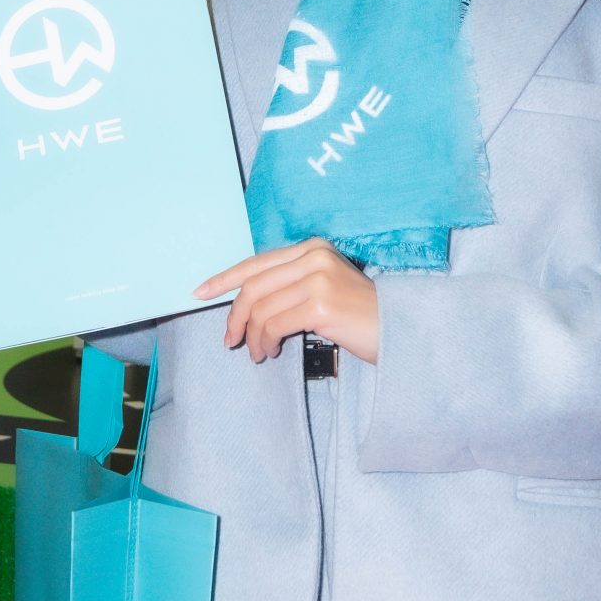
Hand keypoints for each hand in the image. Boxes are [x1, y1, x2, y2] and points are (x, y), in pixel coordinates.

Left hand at [193, 237, 377, 364]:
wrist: (400, 330)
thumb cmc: (359, 315)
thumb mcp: (323, 288)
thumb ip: (290, 285)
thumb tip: (245, 304)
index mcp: (312, 248)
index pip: (257, 262)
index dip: (224, 278)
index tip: (200, 292)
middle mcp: (314, 256)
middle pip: (253, 287)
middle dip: (235, 316)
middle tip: (230, 340)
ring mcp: (318, 278)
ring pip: (260, 310)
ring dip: (252, 336)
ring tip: (259, 352)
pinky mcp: (321, 304)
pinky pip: (273, 325)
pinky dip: (265, 342)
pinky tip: (271, 352)